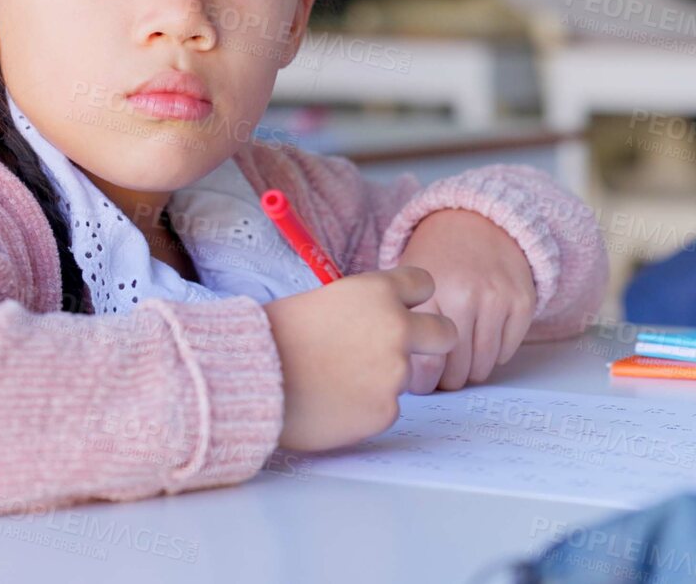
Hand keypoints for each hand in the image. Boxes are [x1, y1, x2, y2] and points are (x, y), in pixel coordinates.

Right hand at [262, 267, 456, 450]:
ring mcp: (395, 374)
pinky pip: (384, 409)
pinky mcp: (385, 411)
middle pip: (445, 333)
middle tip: (399, 352)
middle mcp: (396, 329)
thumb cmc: (273, 336)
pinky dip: (363, 409)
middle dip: (431, 341)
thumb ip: (361, 310)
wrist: (250, 379)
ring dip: (378, 380)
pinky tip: (330, 404)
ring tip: (331, 382)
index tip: (401, 309)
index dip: (410, 299)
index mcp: (378, 292)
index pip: (423, 284)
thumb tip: (374, 323)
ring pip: (404, 377)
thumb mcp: (322, 301)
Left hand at [396, 209, 535, 392]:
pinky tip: (482, 343)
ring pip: (484, 366)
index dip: (424, 384)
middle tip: (441, 378)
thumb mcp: (410, 283)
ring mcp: (498, 298)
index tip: (421, 386)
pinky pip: (507, 352)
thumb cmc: (438, 257)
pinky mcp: (523, 301)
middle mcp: (466, 295)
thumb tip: (409, 378)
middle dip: (447, 381)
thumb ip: (406, 325)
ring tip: (460, 365)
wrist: (477, 221)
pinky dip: (494, 355)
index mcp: (431, 293)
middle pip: (458, 370)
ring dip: (471, 372)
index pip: (427, 362)